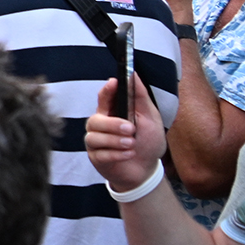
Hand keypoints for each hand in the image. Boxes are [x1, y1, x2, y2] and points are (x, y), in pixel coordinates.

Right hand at [83, 70, 166, 194]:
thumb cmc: (147, 142)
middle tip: (131, 129)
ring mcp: (96, 141)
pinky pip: (100, 154)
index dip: (107, 90)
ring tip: (132, 145)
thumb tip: (133, 75)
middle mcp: (100, 125)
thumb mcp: (150, 118)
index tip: (114, 83)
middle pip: (95, 120)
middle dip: (113, 124)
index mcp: (112, 112)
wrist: (146, 170)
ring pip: (95, 137)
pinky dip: (117, 154)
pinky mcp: (96, 157)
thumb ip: (140, 97)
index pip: (104, 97)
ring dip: (116, 141)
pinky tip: (128, 155)